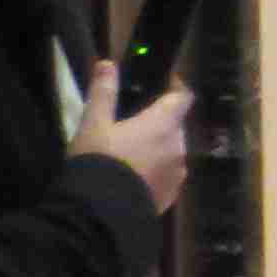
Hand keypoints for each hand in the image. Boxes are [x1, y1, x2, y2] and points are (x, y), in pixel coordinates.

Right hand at [70, 64, 189, 212]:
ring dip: (157, 148)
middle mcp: (179, 147)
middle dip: (159, 122)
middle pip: (175, 126)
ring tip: (129, 154)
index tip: (163, 85)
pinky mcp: (172, 196)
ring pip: (171, 152)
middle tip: (131, 125)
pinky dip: (155, 171)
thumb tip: (108, 64)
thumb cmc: (99, 160)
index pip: (182, 97)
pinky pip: (167, 175)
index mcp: (164, 124)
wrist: (102, 212)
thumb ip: (103, 93)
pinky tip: (134, 177)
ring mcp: (178, 174)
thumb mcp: (93, 124)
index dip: (175, 88)